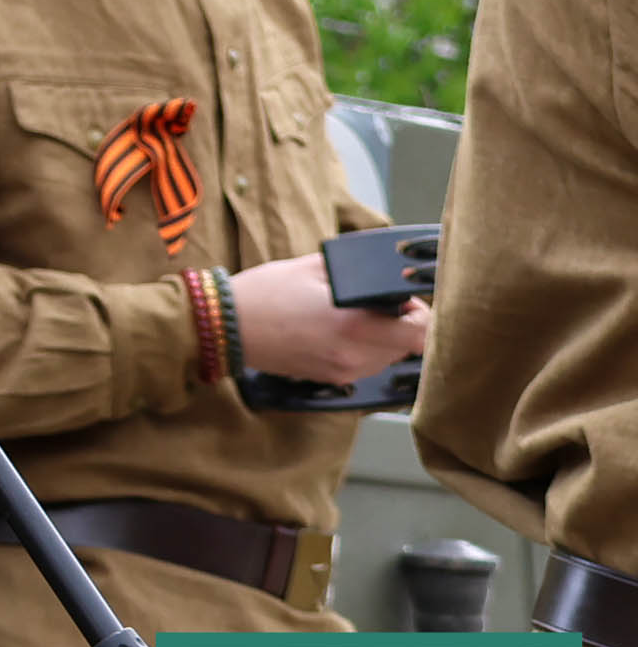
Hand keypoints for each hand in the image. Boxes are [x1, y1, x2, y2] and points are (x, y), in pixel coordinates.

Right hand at [227, 252, 429, 388]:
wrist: (225, 326)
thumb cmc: (266, 292)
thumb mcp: (313, 267)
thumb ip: (358, 271)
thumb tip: (388, 272)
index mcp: (355, 325)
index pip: (420, 334)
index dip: (421, 316)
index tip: (404, 301)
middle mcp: (355, 355)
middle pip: (407, 347)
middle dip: (400, 325)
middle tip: (377, 305)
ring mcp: (344, 371)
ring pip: (388, 358)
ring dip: (384, 339)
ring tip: (353, 318)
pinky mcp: (331, 380)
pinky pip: (366, 366)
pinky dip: (363, 350)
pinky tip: (336, 333)